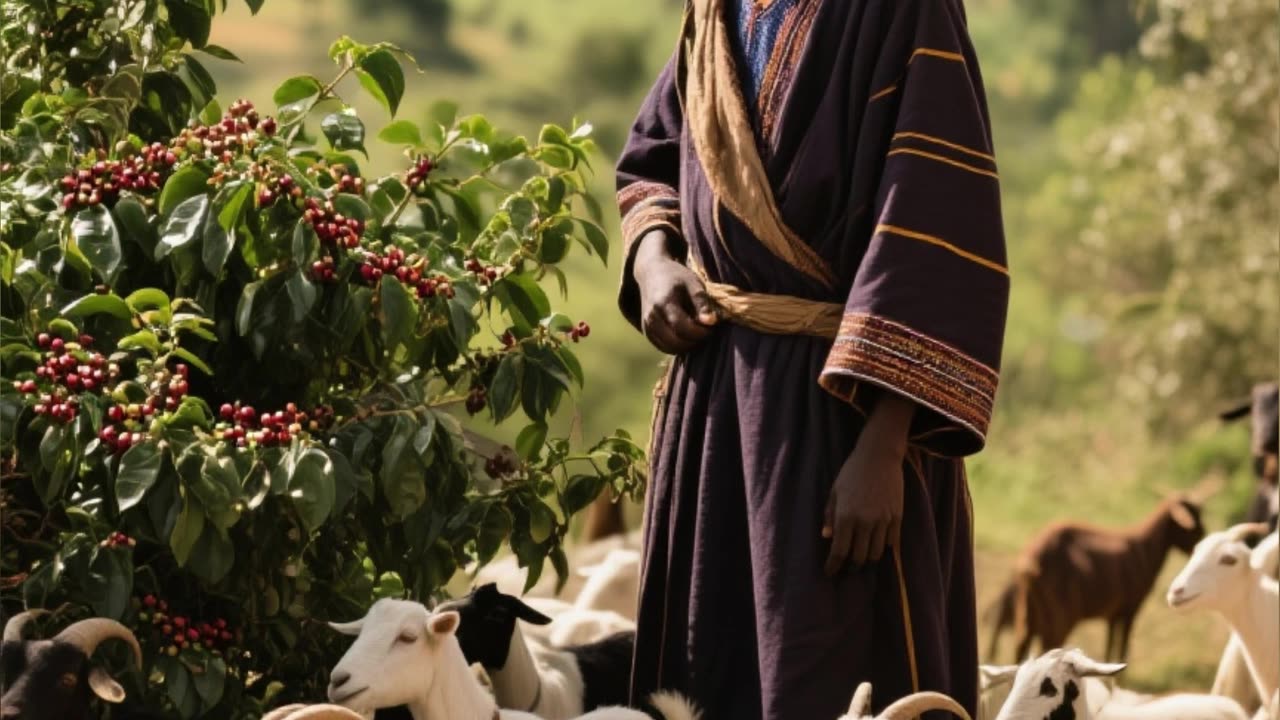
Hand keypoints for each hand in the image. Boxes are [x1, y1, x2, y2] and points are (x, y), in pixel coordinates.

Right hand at [632, 230, 717, 353]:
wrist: (652, 273)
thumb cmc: (676, 276)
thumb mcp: (692, 283)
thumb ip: (702, 302)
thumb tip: (711, 322)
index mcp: (663, 303)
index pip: (682, 328)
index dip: (700, 332)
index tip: (712, 326)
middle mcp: (651, 317)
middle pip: (676, 342)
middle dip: (695, 341)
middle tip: (706, 331)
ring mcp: (646, 326)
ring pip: (670, 348)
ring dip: (687, 345)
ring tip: (697, 332)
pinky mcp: (647, 333)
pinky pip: (664, 347)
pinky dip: (678, 346)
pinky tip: (687, 335)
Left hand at [823, 392, 913, 575]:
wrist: (879, 457)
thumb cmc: (851, 473)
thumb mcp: (834, 492)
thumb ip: (830, 516)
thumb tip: (827, 537)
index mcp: (846, 516)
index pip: (839, 551)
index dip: (834, 566)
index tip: (830, 572)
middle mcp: (865, 522)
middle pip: (859, 557)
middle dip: (851, 566)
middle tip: (846, 567)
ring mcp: (883, 521)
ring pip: (876, 554)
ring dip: (867, 559)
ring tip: (861, 557)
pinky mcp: (897, 517)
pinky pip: (891, 543)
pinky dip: (883, 548)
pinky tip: (876, 546)